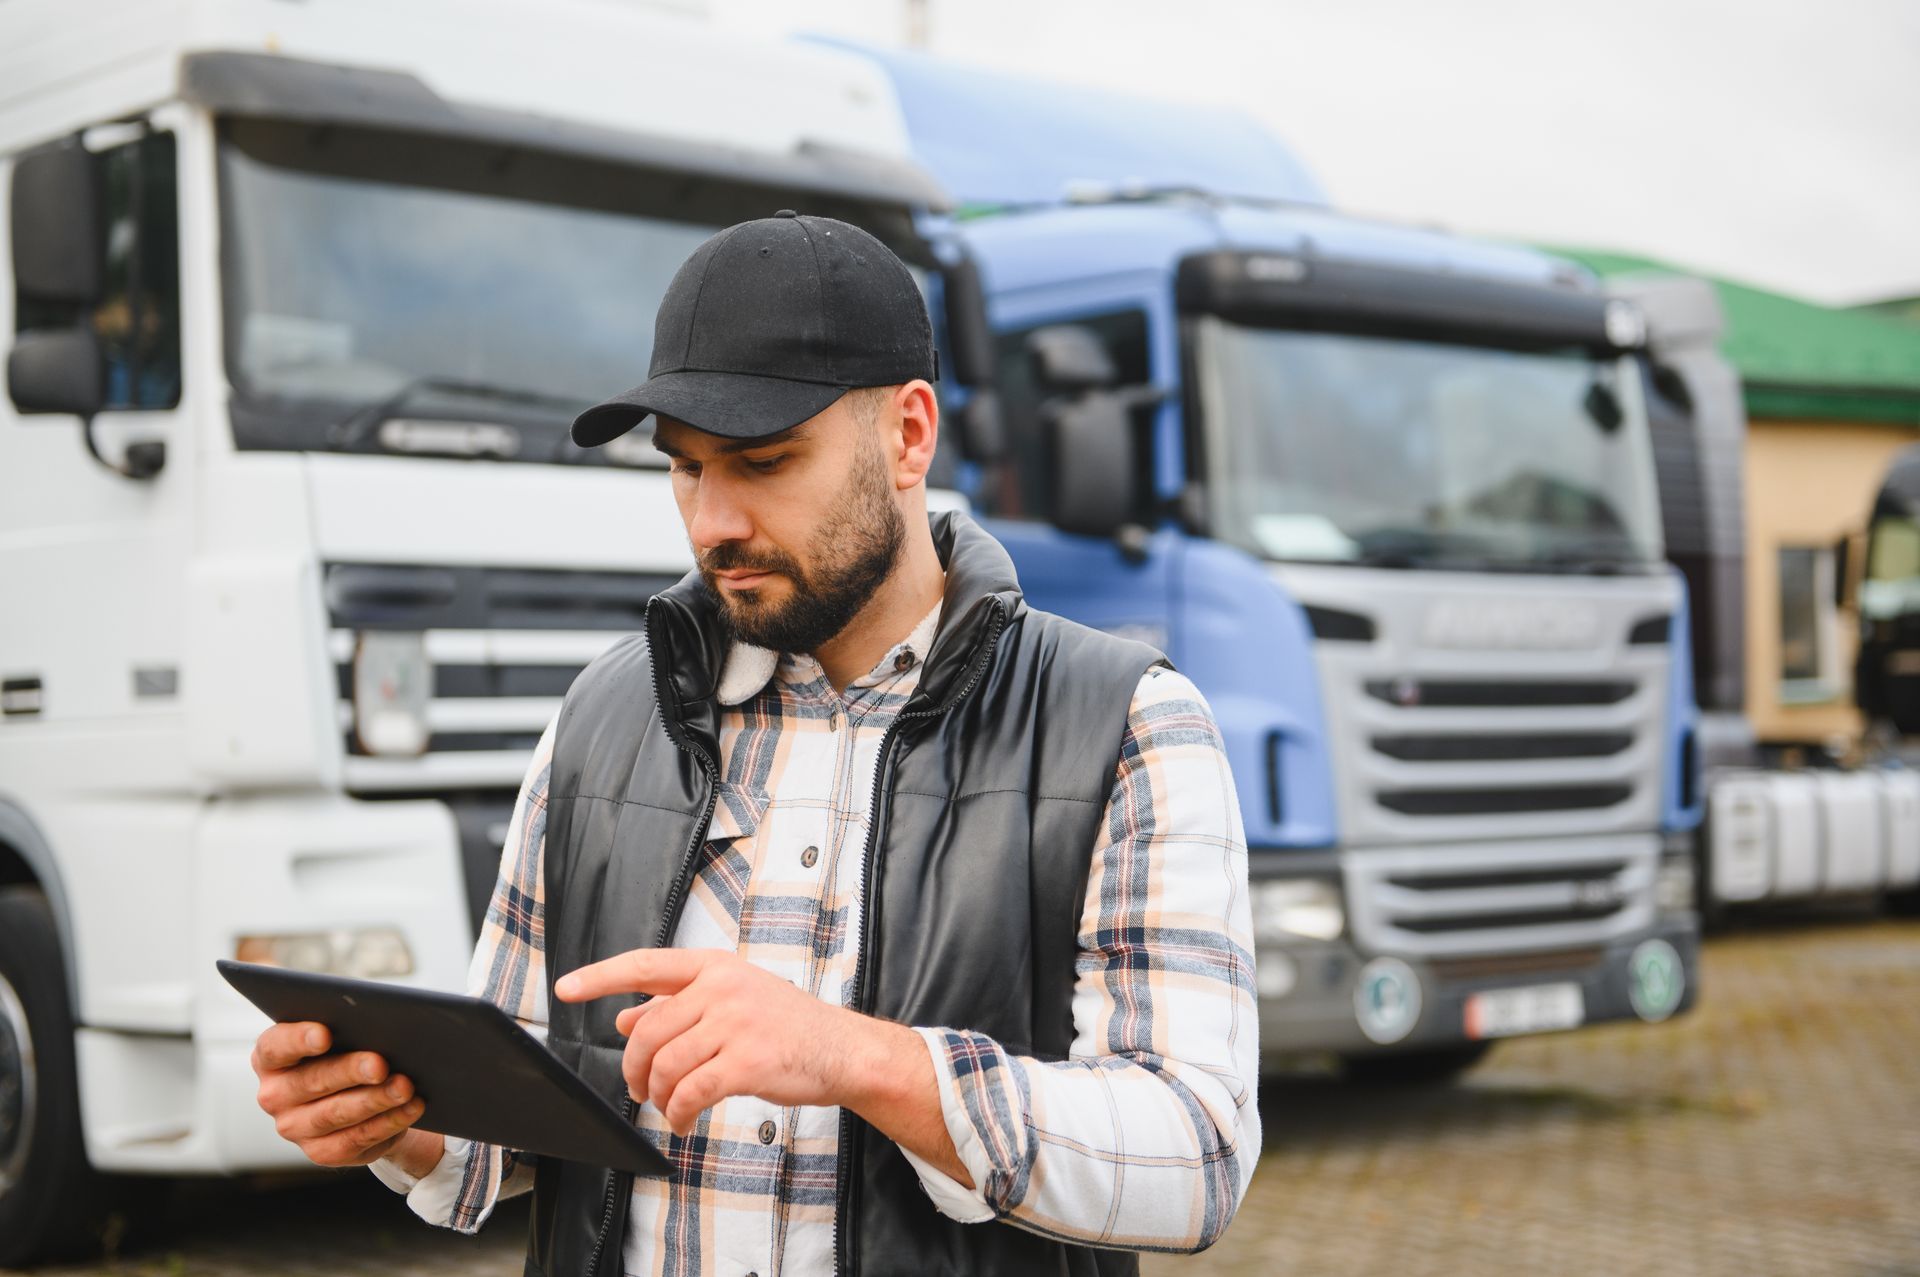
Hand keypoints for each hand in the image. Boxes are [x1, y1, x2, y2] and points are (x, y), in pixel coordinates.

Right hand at [249, 1020, 437, 1171]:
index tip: (325, 1034)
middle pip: (311, 1081)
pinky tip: (411, 1108)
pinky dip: (388, 1122)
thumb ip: (349, 1026)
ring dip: (374, 1100)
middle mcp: (275, 1095)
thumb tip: (381, 1022)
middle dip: (350, 1071)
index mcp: (271, 1058)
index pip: (275, 1047)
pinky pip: (355, 1139)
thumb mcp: (343, 1034)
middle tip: (380, 1064)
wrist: (359, 1094)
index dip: (298, 1040)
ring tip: (405, 1087)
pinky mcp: (321, 1151)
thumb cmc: (347, 1050)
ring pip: (335, 1114)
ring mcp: (295, 1127)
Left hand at [554, 950, 899, 1134]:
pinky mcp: (747, 1062)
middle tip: (639, 1090)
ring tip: (669, 1109)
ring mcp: (735, 1023)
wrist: (842, 1050)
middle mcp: (722, 987)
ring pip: (666, 1065)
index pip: (645, 964)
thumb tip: (625, 1018)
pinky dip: (680, 1114)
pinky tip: (685, 1122)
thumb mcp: (732, 1000)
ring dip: (659, 1097)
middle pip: (647, 1031)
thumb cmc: (787, 1025)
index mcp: (714, 966)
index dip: (600, 977)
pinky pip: (691, 1093)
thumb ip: (679, 1005)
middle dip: (634, 1069)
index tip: (565, 988)